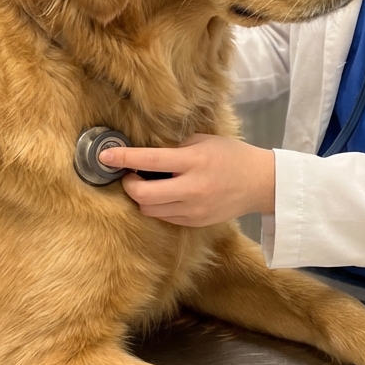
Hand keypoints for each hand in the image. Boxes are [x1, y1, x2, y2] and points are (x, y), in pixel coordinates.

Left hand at [98, 134, 274, 226]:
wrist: (259, 183)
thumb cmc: (231, 155)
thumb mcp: (204, 141)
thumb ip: (176, 148)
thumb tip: (145, 152)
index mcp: (194, 161)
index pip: (150, 160)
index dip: (124, 158)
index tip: (105, 155)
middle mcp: (191, 188)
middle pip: (143, 195)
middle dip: (129, 184)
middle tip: (130, 174)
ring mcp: (193, 209)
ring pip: (150, 209)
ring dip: (142, 197)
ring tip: (148, 183)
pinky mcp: (194, 222)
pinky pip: (164, 217)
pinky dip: (158, 205)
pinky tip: (165, 194)